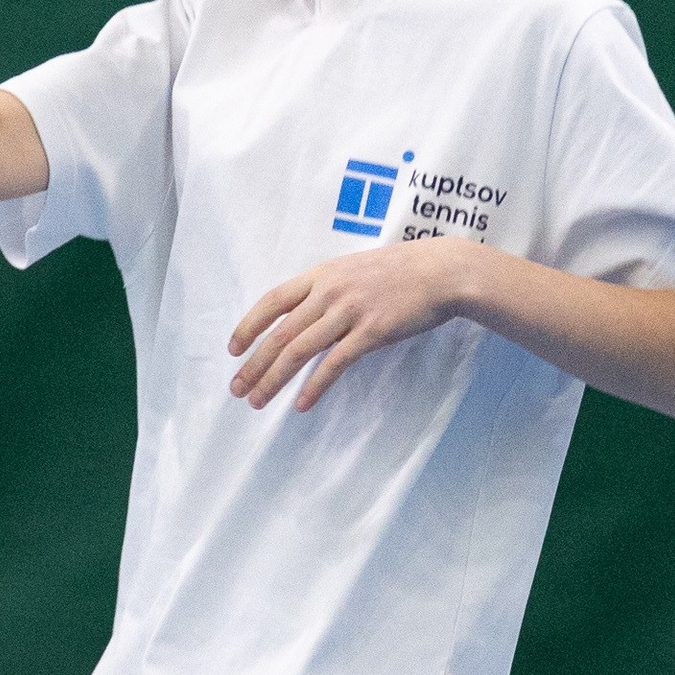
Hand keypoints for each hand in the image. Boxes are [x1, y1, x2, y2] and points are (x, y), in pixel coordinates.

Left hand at [229, 240, 469, 411]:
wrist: (441, 271)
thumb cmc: (400, 271)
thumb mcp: (354, 271)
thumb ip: (327, 291)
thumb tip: (306, 318)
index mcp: (321, 275)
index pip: (272, 301)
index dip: (249, 326)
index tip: (233, 350)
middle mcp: (329, 291)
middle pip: (280, 333)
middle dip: (254, 364)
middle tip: (237, 389)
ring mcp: (349, 311)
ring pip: (299, 350)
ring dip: (274, 379)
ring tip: (258, 401)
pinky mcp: (372, 331)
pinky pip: (335, 363)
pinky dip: (315, 386)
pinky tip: (302, 404)